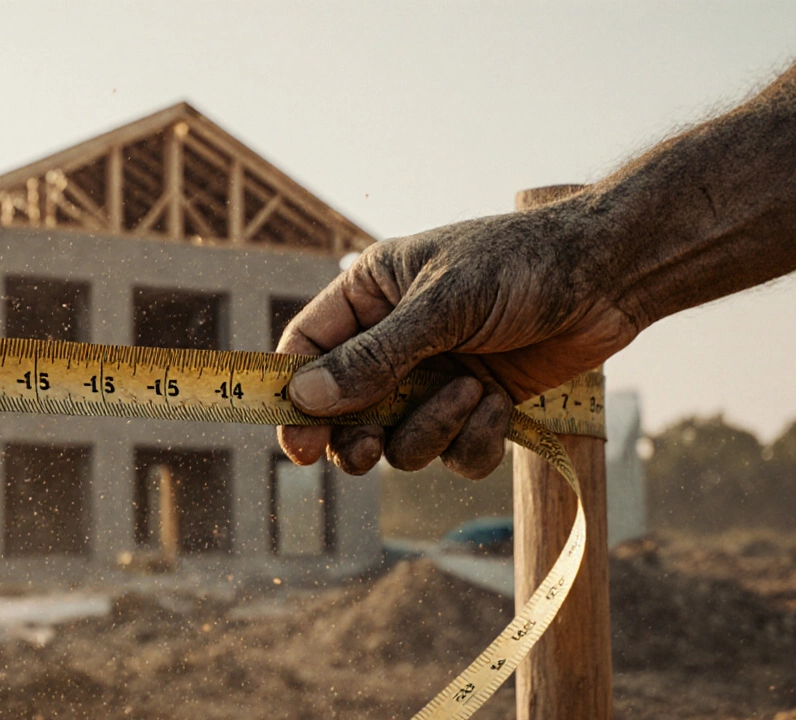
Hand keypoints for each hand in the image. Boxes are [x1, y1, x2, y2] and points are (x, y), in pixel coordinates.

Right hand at [276, 202, 641, 478]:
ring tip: (471, 392)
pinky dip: (474, 440)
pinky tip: (500, 405)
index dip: (295, 398)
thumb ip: (376, 356)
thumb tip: (306, 399)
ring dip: (431, 430)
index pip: (308, 350)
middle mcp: (394, 340)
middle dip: (358, 437)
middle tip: (367, 453)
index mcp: (370, 296)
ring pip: (399, 442)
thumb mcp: (443, 305)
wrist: (612, 275)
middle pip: (345, 412)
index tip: (298, 444)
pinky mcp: (477, 407)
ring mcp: (434, 377)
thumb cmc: (523, 265)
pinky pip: (452, 453)